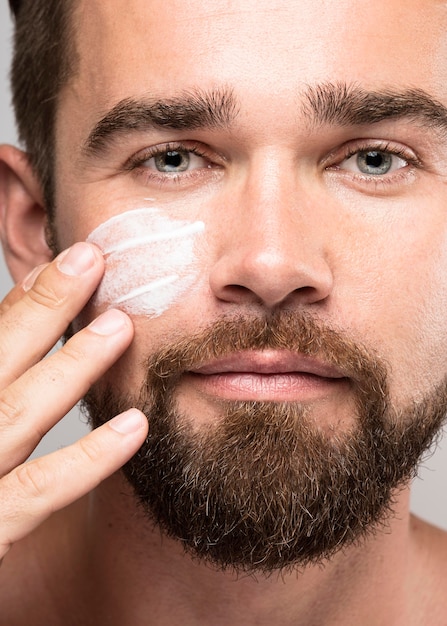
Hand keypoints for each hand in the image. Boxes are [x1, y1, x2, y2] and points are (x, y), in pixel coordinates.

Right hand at [0, 242, 147, 561]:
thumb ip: (2, 384)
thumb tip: (23, 335)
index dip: (26, 301)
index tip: (68, 265)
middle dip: (43, 308)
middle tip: (92, 260)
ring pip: (15, 413)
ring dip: (69, 367)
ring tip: (120, 326)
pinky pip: (34, 493)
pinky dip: (85, 460)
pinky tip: (134, 428)